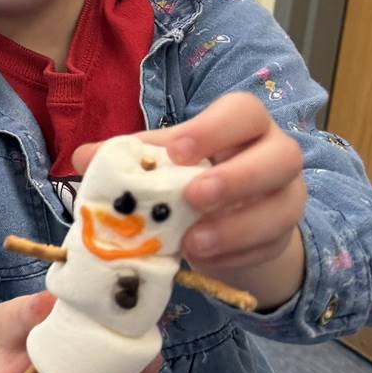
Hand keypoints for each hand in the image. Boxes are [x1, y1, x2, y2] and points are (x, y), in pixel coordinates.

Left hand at [78, 92, 306, 308]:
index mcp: (242, 124)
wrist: (225, 218)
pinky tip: (204, 260)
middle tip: (192, 197)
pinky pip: (269, 246)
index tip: (176, 152)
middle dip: (237, 178)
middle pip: (282, 156)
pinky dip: (235, 255)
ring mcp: (288, 196)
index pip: (242, 112)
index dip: (212, 130)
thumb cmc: (188, 175)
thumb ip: (128, 156)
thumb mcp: (161, 162)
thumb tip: (84, 158)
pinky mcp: (284, 235)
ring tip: (192, 243)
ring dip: (235, 228)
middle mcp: (275, 153)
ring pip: (283, 208)